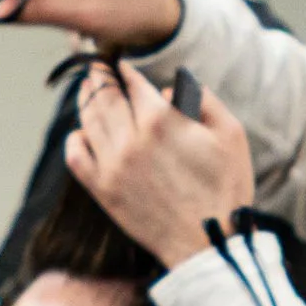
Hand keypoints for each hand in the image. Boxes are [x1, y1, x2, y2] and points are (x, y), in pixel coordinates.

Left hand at [65, 61, 255, 270]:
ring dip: (86, 100)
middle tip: (95, 68)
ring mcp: (112, 165)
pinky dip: (75, 139)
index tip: (120, 63)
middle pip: (105, 96)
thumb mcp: (231, 133)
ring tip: (86, 89)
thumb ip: (202, 99)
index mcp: (162, 120)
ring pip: (88, 120)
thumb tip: (169, 89)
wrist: (209, 242)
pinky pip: (76, 156)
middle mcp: (131, 138)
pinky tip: (80, 133)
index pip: (133, 83)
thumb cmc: (225, 188)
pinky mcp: (103, 190)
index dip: (125, 70)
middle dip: (99, 78)